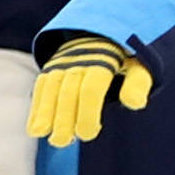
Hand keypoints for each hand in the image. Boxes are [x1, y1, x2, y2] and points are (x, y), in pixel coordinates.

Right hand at [27, 33, 154, 145]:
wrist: (104, 32)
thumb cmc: (126, 57)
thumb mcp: (139, 65)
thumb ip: (138, 83)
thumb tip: (134, 103)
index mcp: (103, 60)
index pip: (91, 89)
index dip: (87, 114)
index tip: (88, 135)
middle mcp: (80, 60)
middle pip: (68, 91)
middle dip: (63, 117)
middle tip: (61, 142)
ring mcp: (63, 62)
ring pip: (51, 88)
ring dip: (45, 113)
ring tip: (42, 135)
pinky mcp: (52, 66)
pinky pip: (41, 86)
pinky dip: (37, 107)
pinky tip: (35, 128)